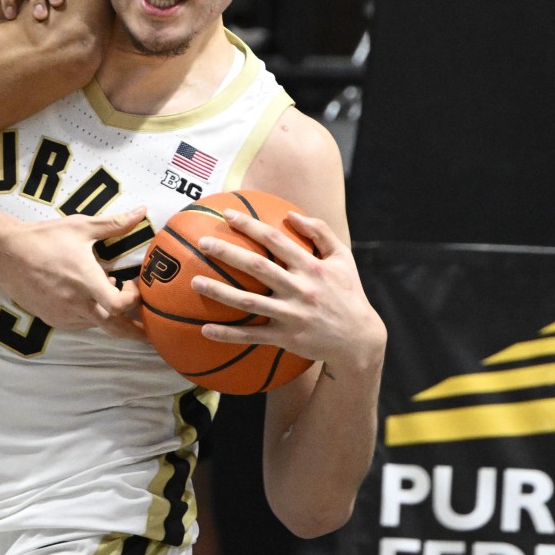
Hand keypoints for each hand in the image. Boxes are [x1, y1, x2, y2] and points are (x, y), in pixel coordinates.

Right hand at [0, 206, 147, 339]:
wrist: (5, 254)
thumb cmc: (44, 238)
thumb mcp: (81, 227)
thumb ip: (115, 223)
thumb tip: (142, 211)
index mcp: (85, 281)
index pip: (119, 306)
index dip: (134, 300)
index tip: (133, 284)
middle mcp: (76, 304)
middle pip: (115, 329)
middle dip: (135, 332)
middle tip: (150, 332)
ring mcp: (63, 314)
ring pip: (97, 326)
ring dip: (110, 316)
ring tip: (111, 295)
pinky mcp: (52, 319)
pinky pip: (79, 324)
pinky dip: (91, 316)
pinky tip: (88, 298)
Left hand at [191, 210, 386, 374]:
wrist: (359, 340)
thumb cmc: (347, 293)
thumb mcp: (342, 258)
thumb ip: (321, 232)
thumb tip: (292, 214)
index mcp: (311, 267)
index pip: (276, 241)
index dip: (250, 226)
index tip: (227, 214)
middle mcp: (300, 289)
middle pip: (258, 268)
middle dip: (228, 253)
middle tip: (203, 242)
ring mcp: (291, 315)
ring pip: (249, 303)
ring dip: (220, 293)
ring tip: (194, 282)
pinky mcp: (286, 338)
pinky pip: (252, 337)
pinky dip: (228, 335)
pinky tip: (205, 330)